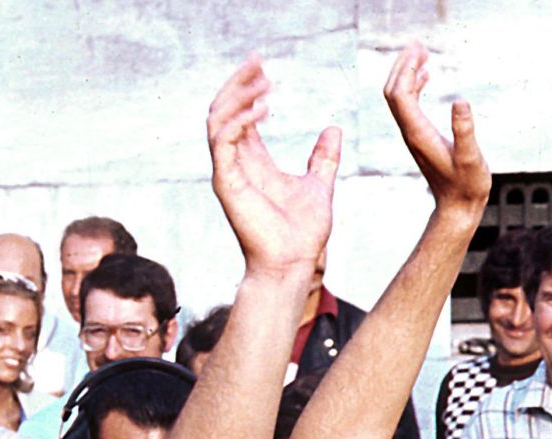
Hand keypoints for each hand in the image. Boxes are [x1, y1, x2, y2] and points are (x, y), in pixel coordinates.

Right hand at [207, 54, 340, 276]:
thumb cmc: (302, 233)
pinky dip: (239, 121)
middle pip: (224, 110)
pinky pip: (223, 141)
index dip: (247, 87)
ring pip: (217, 120)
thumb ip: (322, 158)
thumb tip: (333, 130)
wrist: (294, 263)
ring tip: (262, 82)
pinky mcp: (227, 183)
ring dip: (237, 96)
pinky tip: (261, 109)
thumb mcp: (319, 184)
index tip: (263, 64)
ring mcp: (228, 173)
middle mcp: (235, 164)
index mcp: (253, 162)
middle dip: (238, 82)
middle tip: (258, 61)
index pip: (240, 114)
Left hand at [383, 42, 490, 219]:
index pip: (400, 94)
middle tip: (418, 43)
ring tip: (422, 52)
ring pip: (400, 97)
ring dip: (407, 73)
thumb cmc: (467, 185)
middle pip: (394, 92)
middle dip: (402, 65)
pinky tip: (426, 76)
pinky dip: (415, 86)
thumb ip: (465, 131)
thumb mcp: (471, 157)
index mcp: (419, 133)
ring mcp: (414, 135)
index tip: (419, 48)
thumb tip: (460, 101)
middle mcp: (411, 132)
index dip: (405, 69)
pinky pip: (410, 105)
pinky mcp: (420, 137)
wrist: (458, 208)